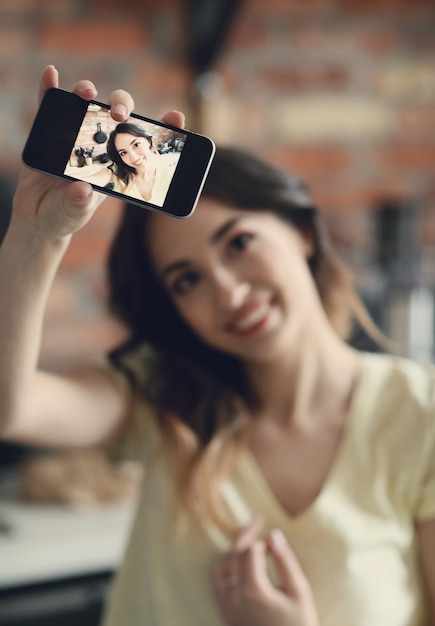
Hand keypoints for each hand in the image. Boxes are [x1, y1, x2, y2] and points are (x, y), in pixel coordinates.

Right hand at [12, 65, 184, 243]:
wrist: (36, 217)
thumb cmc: (64, 216)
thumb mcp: (74, 213)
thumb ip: (79, 204)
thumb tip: (82, 190)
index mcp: (116, 165)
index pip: (143, 142)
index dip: (162, 128)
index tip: (176, 117)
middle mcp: (99, 145)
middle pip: (117, 114)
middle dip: (122, 106)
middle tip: (119, 115)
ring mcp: (74, 135)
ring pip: (87, 103)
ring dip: (88, 91)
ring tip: (87, 94)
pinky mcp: (48, 131)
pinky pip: (49, 104)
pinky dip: (49, 88)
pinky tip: (51, 74)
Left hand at [214, 516, 317, 625]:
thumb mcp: (300, 592)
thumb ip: (285, 560)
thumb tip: (273, 534)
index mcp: (253, 590)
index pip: (251, 549)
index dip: (263, 540)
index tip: (276, 543)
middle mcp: (234, 597)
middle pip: (234, 554)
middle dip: (247, 535)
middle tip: (258, 518)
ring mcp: (227, 607)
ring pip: (224, 567)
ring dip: (236, 551)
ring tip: (251, 542)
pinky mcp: (226, 615)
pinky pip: (219, 583)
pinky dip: (227, 568)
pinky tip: (240, 565)